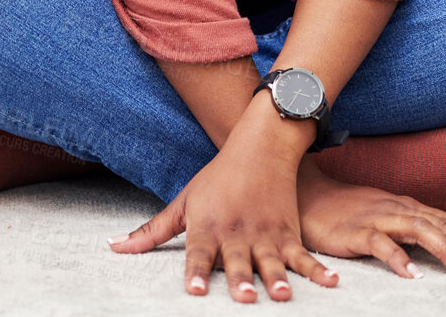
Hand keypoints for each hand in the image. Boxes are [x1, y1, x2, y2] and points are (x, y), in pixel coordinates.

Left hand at [108, 129, 339, 301]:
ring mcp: (265, 234)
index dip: (195, 273)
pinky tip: (332, 283)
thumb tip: (112, 247)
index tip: (193, 291)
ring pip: (271, 260)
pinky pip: (304, 255)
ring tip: (281, 296)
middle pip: (236, 261)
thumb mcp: (182, 201)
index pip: (198, 255)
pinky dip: (318, 270)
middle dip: (239, 280)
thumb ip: (151, 231)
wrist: (259, 147)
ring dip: (276, 279)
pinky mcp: (288, 232)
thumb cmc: (216, 179)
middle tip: (244, 298)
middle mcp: (236, 233)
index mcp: (207, 227)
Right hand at [296, 160, 445, 280]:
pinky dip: (399, 259)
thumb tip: (445, 243)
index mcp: (411, 207)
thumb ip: (413, 227)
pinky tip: (413, 276)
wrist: (307, 195)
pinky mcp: (356, 231)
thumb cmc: (348, 211)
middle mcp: (401, 209)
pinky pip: (381, 245)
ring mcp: (380, 218)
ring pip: (421, 231)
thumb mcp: (387, 216)